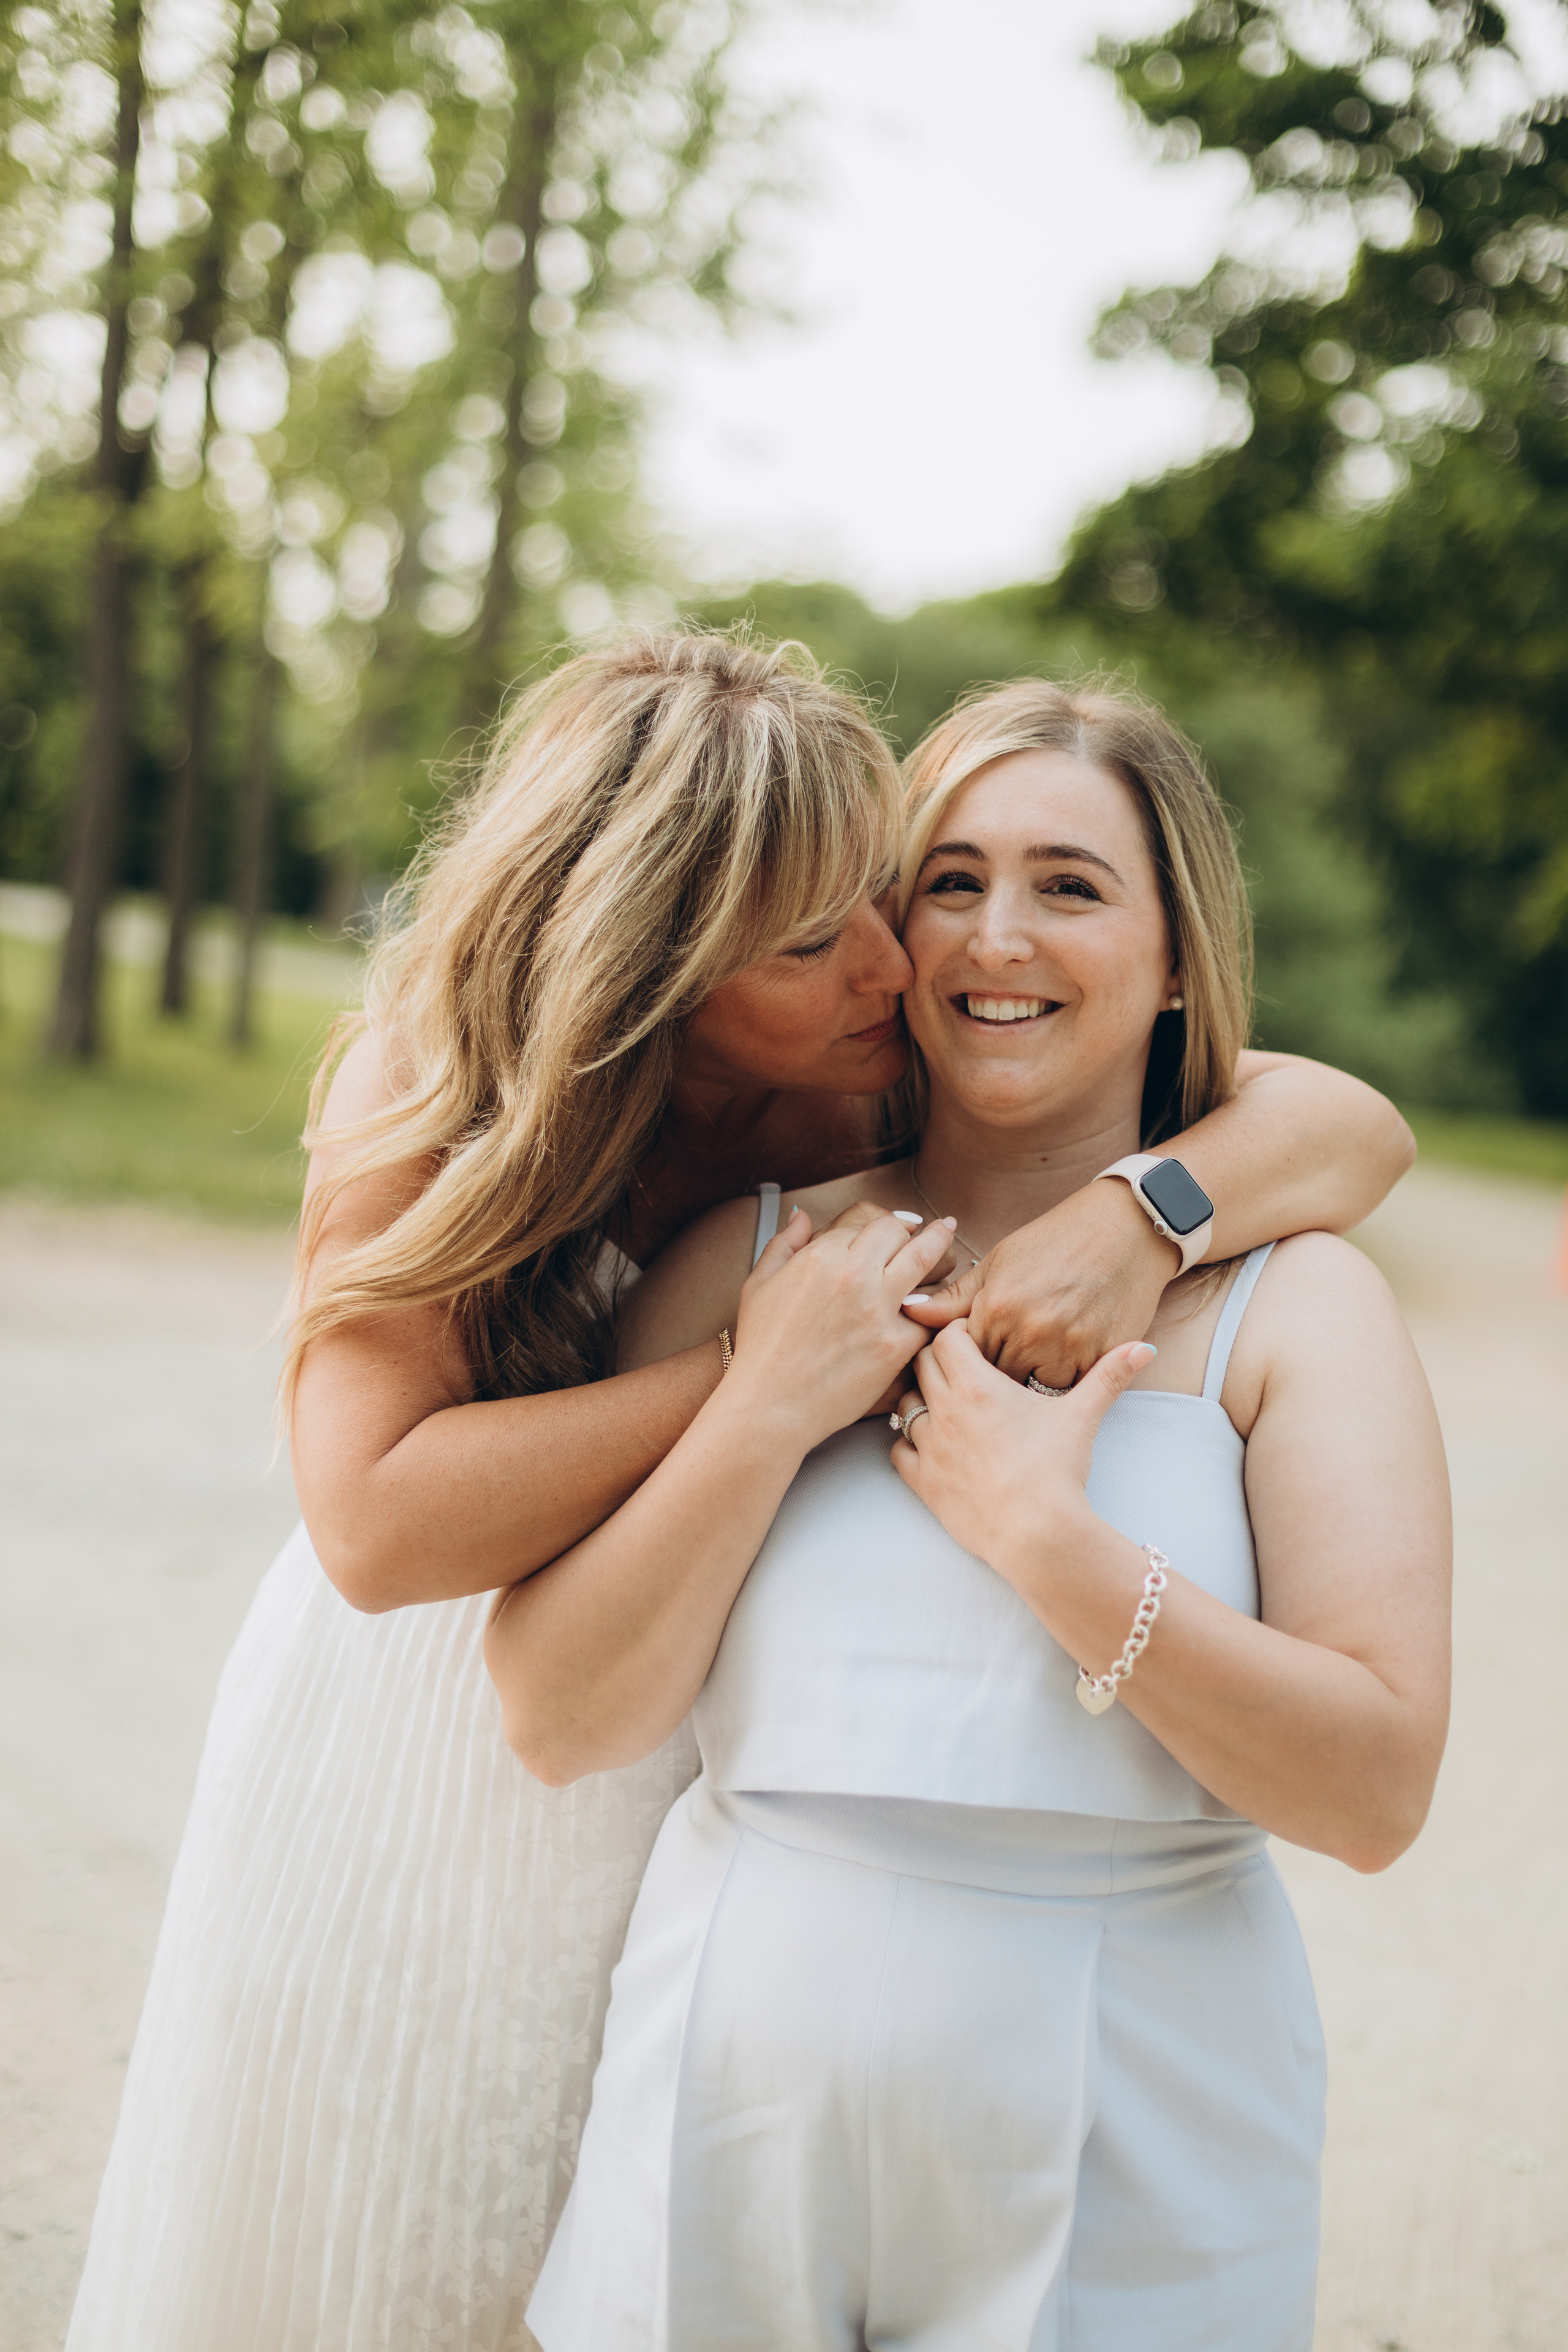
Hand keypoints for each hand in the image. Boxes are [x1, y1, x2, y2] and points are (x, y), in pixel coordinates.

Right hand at [725, 1205, 956, 1452]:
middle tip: (939, 1228)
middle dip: (917, 1230)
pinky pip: (929, 1315)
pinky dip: (935, 1308)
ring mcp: (877, 1309)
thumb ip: (784, 1243)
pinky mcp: (895, 1344)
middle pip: (900, 1234)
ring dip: (942, 1248)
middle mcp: (851, 1275)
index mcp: (820, 1255)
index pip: (868, 1224)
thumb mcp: (759, 1284)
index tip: (898, 1228)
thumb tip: (803, 1217)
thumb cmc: (761, 1348)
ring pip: (924, 1261)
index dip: (884, 1227)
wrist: (769, 1404)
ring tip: (952, 1238)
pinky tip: (943, 1302)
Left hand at [890, 1322, 1155, 1577]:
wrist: (1036, 1533)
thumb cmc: (1056, 1471)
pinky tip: (934, 1449)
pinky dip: (910, 1446)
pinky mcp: (923, 1483)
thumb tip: (1143, 1348)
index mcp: (976, 1386)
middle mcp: (944, 1410)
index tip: (976, 1343)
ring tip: (947, 1408)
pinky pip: (898, 1452)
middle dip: (937, 1361)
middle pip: (920, 1365)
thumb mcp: (1083, 1416)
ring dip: (921, 1402)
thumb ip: (1109, 1376)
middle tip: (961, 1371)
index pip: (945, 1338)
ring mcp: (929, 1448)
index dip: (958, 1334)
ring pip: (904, 1407)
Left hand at [899, 1176, 1177, 1385]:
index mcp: (997, 1306)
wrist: (1125, 1230)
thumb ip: (955, 1297)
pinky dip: (1058, 1386)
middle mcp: (1028, 1331)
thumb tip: (909, 1311)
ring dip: (1022, 1388)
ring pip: (1028, 1390)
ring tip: (1017, 1379)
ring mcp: (1066, 1348)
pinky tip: (1052, 1374)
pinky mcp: (1099, 1359)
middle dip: (986, 1381)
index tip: (966, 1360)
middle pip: (991, 1378)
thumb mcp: (999, 1261)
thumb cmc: (1056, 1241)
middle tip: (990, 1377)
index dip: (960, 1360)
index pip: (960, 1355)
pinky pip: (1068, 1391)